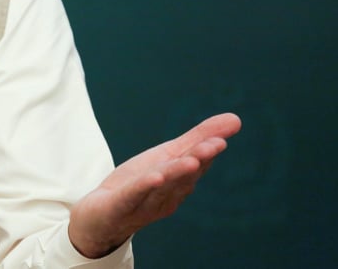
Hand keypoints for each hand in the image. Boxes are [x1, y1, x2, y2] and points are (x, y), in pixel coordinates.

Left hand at [68, 112, 241, 257]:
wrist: (101, 218)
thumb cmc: (139, 184)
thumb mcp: (166, 157)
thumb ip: (197, 139)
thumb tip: (236, 119)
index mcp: (178, 182)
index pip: (194, 164)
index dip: (206, 152)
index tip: (220, 139)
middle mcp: (166, 195)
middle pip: (183, 175)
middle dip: (198, 160)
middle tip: (214, 145)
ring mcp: (144, 203)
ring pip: (161, 186)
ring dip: (176, 173)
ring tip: (190, 160)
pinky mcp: (119, 207)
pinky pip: (132, 196)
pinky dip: (143, 187)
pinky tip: (154, 176)